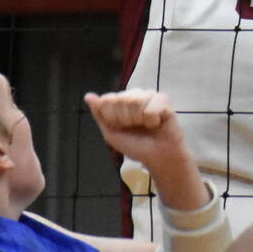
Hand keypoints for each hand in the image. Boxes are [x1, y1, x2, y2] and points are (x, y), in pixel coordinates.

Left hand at [84, 89, 208, 208]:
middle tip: (136, 128)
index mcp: (120, 101)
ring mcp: (150, 95)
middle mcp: (135, 95)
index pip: (107, 100)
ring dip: (139, 120)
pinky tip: (156, 124)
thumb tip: (88, 96)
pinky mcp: (164, 100)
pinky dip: (152, 120)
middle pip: (121, 100)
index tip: (121, 127)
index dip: (113, 117)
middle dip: (126, 119)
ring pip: (136, 101)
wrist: (157, 156)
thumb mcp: (111, 133)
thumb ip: (100, 114)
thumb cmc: (135, 145)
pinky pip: (151, 107)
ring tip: (146, 126)